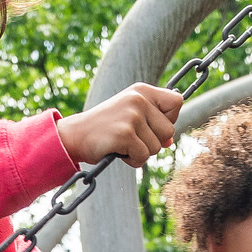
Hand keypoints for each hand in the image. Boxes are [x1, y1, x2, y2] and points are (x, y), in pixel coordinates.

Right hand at [57, 83, 182, 168]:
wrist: (75, 135)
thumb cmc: (105, 127)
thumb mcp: (130, 115)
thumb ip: (152, 123)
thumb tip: (169, 140)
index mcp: (142, 90)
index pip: (177, 102)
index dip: (170, 118)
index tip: (152, 125)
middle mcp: (139, 99)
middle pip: (169, 130)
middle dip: (153, 141)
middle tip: (132, 138)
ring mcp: (132, 116)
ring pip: (157, 147)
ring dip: (141, 152)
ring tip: (122, 143)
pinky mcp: (125, 134)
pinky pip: (143, 157)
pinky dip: (132, 161)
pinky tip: (118, 151)